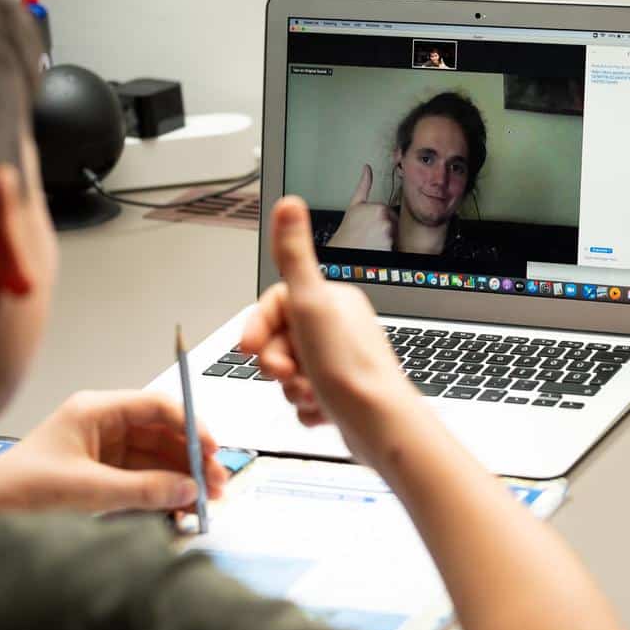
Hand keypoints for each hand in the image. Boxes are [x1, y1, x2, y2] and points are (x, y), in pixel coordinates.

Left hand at [0, 390, 227, 516]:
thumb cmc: (20, 489)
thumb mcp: (87, 489)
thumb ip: (142, 490)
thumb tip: (188, 490)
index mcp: (96, 411)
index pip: (157, 407)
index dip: (190, 425)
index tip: (212, 448)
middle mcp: (105, 425)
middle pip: (164, 433)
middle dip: (193, 457)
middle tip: (217, 480)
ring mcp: (106, 450)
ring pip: (159, 457)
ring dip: (184, 476)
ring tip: (207, 498)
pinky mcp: (105, 474)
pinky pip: (146, 478)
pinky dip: (166, 491)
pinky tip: (183, 505)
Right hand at [240, 196, 420, 461]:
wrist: (379, 426)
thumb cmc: (347, 369)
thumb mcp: (309, 305)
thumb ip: (293, 256)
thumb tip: (289, 203)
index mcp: (334, 301)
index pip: (276, 306)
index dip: (258, 328)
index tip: (250, 348)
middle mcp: (340, 327)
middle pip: (280, 340)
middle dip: (276, 363)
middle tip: (288, 374)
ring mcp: (341, 361)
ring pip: (290, 372)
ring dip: (292, 388)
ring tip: (313, 393)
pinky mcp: (343, 394)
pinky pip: (305, 398)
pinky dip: (306, 408)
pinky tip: (322, 411)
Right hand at [326, 164, 394, 250]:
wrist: (343, 247)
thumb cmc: (348, 228)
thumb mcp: (355, 204)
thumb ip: (364, 185)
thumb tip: (367, 168)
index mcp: (379, 208)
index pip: (389, 212)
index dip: (379, 217)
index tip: (369, 223)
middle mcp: (385, 221)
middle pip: (392, 223)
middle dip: (384, 226)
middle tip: (369, 231)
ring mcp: (387, 235)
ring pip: (393, 234)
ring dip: (385, 236)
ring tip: (371, 238)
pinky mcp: (388, 247)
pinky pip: (392, 245)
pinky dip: (386, 246)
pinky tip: (374, 245)